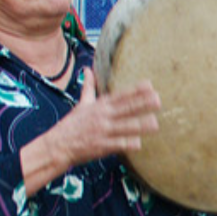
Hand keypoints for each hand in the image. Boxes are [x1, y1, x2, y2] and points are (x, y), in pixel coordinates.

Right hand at [39, 69, 160, 171]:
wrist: (58, 145)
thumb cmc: (72, 125)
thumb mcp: (82, 104)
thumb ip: (88, 87)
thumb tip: (87, 70)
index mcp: (100, 105)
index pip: (121, 96)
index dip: (135, 91)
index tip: (149, 86)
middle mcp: (103, 116)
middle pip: (126, 109)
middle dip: (142, 104)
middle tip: (158, 100)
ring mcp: (103, 131)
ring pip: (124, 127)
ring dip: (139, 125)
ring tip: (155, 123)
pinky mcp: (101, 146)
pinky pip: (117, 144)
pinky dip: (127, 144)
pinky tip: (138, 144)